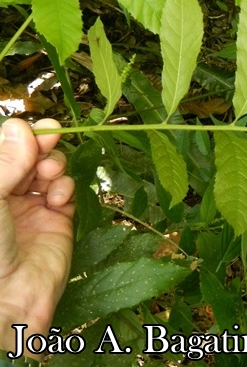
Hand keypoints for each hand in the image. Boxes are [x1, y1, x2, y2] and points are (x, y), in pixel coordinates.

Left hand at [0, 119, 74, 358]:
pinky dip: (66, 188)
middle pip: (30, 155)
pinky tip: (57, 199)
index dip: (22, 137)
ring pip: (50, 169)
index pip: (6, 151)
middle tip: (52, 137)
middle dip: (42, 146)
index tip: (38, 128)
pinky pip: (66, 191)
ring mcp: (31, 206)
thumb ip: (7, 160)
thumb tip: (22, 125)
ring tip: (50, 175)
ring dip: (54, 165)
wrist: (7, 296)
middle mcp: (6, 194)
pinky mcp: (57, 220)